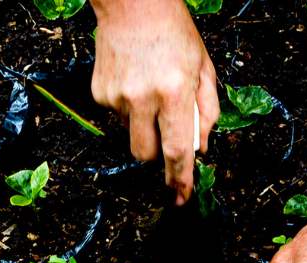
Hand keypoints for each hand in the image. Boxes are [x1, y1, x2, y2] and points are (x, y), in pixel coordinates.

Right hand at [90, 0, 219, 205]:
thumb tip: (200, 147)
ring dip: (144, 125)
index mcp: (174, 91)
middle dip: (158, 154)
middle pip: (146, 154)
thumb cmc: (173, 31)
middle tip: (167, 135)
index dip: (179, 178)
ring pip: (131, 134)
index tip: (180, 198)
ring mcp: (117, 96)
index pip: (177, 149)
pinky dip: (128, 107)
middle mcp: (143, 97)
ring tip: (150, 91)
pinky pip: (116, 116)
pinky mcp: (99, 93)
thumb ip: (206, 110)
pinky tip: (134, 80)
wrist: (132, 4)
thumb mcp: (204, 67)